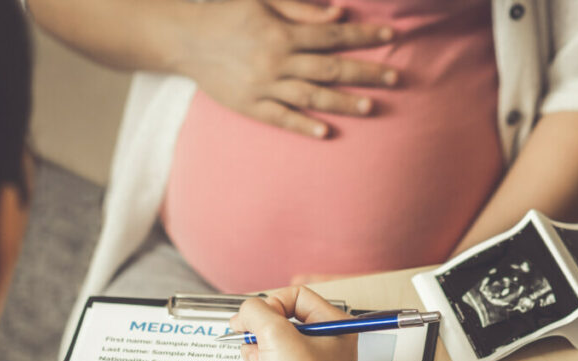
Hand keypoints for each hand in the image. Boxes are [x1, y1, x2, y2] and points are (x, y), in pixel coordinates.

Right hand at [178, 0, 397, 136]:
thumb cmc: (227, 14)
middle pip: (329, 68)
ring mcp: (263, 86)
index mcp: (282, 33)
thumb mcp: (262, 0)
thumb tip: (338, 14)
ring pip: (310, 96)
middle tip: (394, 77)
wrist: (182, 38)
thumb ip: (301, 8)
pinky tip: (326, 132)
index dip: (362, 36)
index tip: (391, 36)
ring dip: (342, 102)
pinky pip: (280, 118)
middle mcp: (276, 61)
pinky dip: (303, 125)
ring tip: (370, 107)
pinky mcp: (249, 105)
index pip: (331, 35)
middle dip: (364, 72)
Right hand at [231, 286, 356, 360]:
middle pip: (274, 328)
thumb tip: (245, 313)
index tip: (251, 320)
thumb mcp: (276, 335)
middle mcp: (324, 345)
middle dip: (261, 347)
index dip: (269, 305)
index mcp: (333, 325)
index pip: (295, 296)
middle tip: (267, 358)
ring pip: (264, 354)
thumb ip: (255, 312)